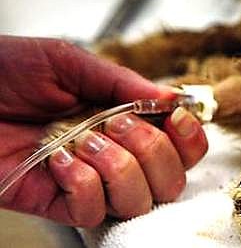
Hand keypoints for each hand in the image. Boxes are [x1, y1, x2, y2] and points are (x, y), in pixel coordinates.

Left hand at [0, 36, 207, 225]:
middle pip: (171, 179)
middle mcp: (115, 154)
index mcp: (125, 119)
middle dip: (154, 150)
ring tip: (84, 141)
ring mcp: (89, 181)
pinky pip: (92, 212)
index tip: (175, 117)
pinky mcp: (56, 203)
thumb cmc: (3, 70)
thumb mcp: (67, 61)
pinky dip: (83, 184)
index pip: (181, 144)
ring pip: (139, 201)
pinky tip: (58, 160)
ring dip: (119, 167)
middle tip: (118, 123)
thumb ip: (121, 81)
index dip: (189, 136)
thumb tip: (173, 96)